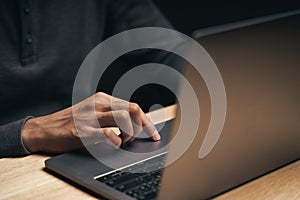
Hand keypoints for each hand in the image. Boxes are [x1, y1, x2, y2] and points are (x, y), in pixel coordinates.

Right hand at [21, 92, 159, 152]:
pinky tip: (112, 144)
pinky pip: (108, 133)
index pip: (134, 107)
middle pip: (134, 109)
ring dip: (130, 134)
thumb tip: (134, 124)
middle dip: (142, 127)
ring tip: (122, 141)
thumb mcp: (93, 111)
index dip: (147, 122)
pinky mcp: (83, 130)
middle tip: (136, 139)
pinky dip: (116, 141)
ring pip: (124, 118)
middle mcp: (98, 104)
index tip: (153, 134)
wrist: (45, 128)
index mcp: (103, 99)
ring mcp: (91, 116)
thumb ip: (111, 114)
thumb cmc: (71, 122)